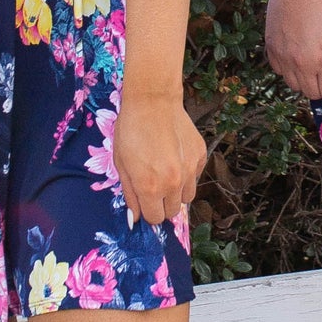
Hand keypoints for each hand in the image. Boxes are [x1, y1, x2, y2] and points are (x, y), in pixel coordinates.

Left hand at [113, 94, 205, 226]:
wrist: (152, 101)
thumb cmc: (131, 130)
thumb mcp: (121, 164)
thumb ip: (130, 194)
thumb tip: (133, 219)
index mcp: (149, 187)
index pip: (155, 218)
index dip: (147, 211)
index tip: (144, 200)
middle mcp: (173, 183)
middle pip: (172, 212)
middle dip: (162, 205)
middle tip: (153, 187)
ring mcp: (190, 170)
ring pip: (187, 198)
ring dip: (176, 193)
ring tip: (165, 174)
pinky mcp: (200, 156)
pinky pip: (195, 177)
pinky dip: (187, 175)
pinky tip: (175, 157)